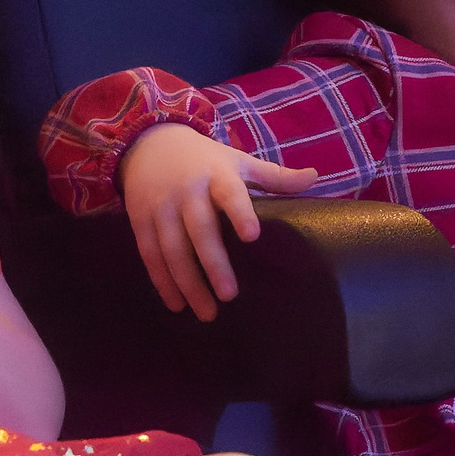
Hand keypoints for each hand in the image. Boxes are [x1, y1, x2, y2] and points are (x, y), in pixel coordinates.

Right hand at [120, 123, 319, 320]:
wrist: (148, 143)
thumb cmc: (204, 159)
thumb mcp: (238, 161)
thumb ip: (274, 176)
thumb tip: (314, 178)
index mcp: (217, 175)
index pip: (230, 194)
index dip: (241, 213)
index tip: (253, 236)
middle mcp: (187, 191)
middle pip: (199, 230)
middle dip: (213, 263)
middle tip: (229, 296)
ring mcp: (161, 206)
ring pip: (172, 249)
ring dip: (188, 283)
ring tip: (207, 312)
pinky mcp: (140, 220)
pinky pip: (150, 254)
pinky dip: (162, 281)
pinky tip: (177, 305)